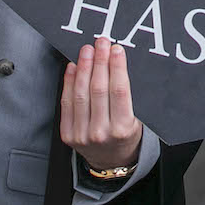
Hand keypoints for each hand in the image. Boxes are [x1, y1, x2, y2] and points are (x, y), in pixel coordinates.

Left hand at [60, 36, 142, 170]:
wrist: (111, 161)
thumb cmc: (126, 135)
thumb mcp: (137, 120)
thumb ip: (127, 97)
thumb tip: (117, 62)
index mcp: (123, 130)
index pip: (119, 91)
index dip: (117, 67)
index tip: (116, 49)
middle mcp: (101, 133)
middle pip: (98, 89)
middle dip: (99, 62)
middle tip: (101, 43)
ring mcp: (82, 135)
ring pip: (81, 94)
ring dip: (84, 67)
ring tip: (87, 50)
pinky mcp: (68, 135)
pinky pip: (67, 103)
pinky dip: (69, 82)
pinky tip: (74, 66)